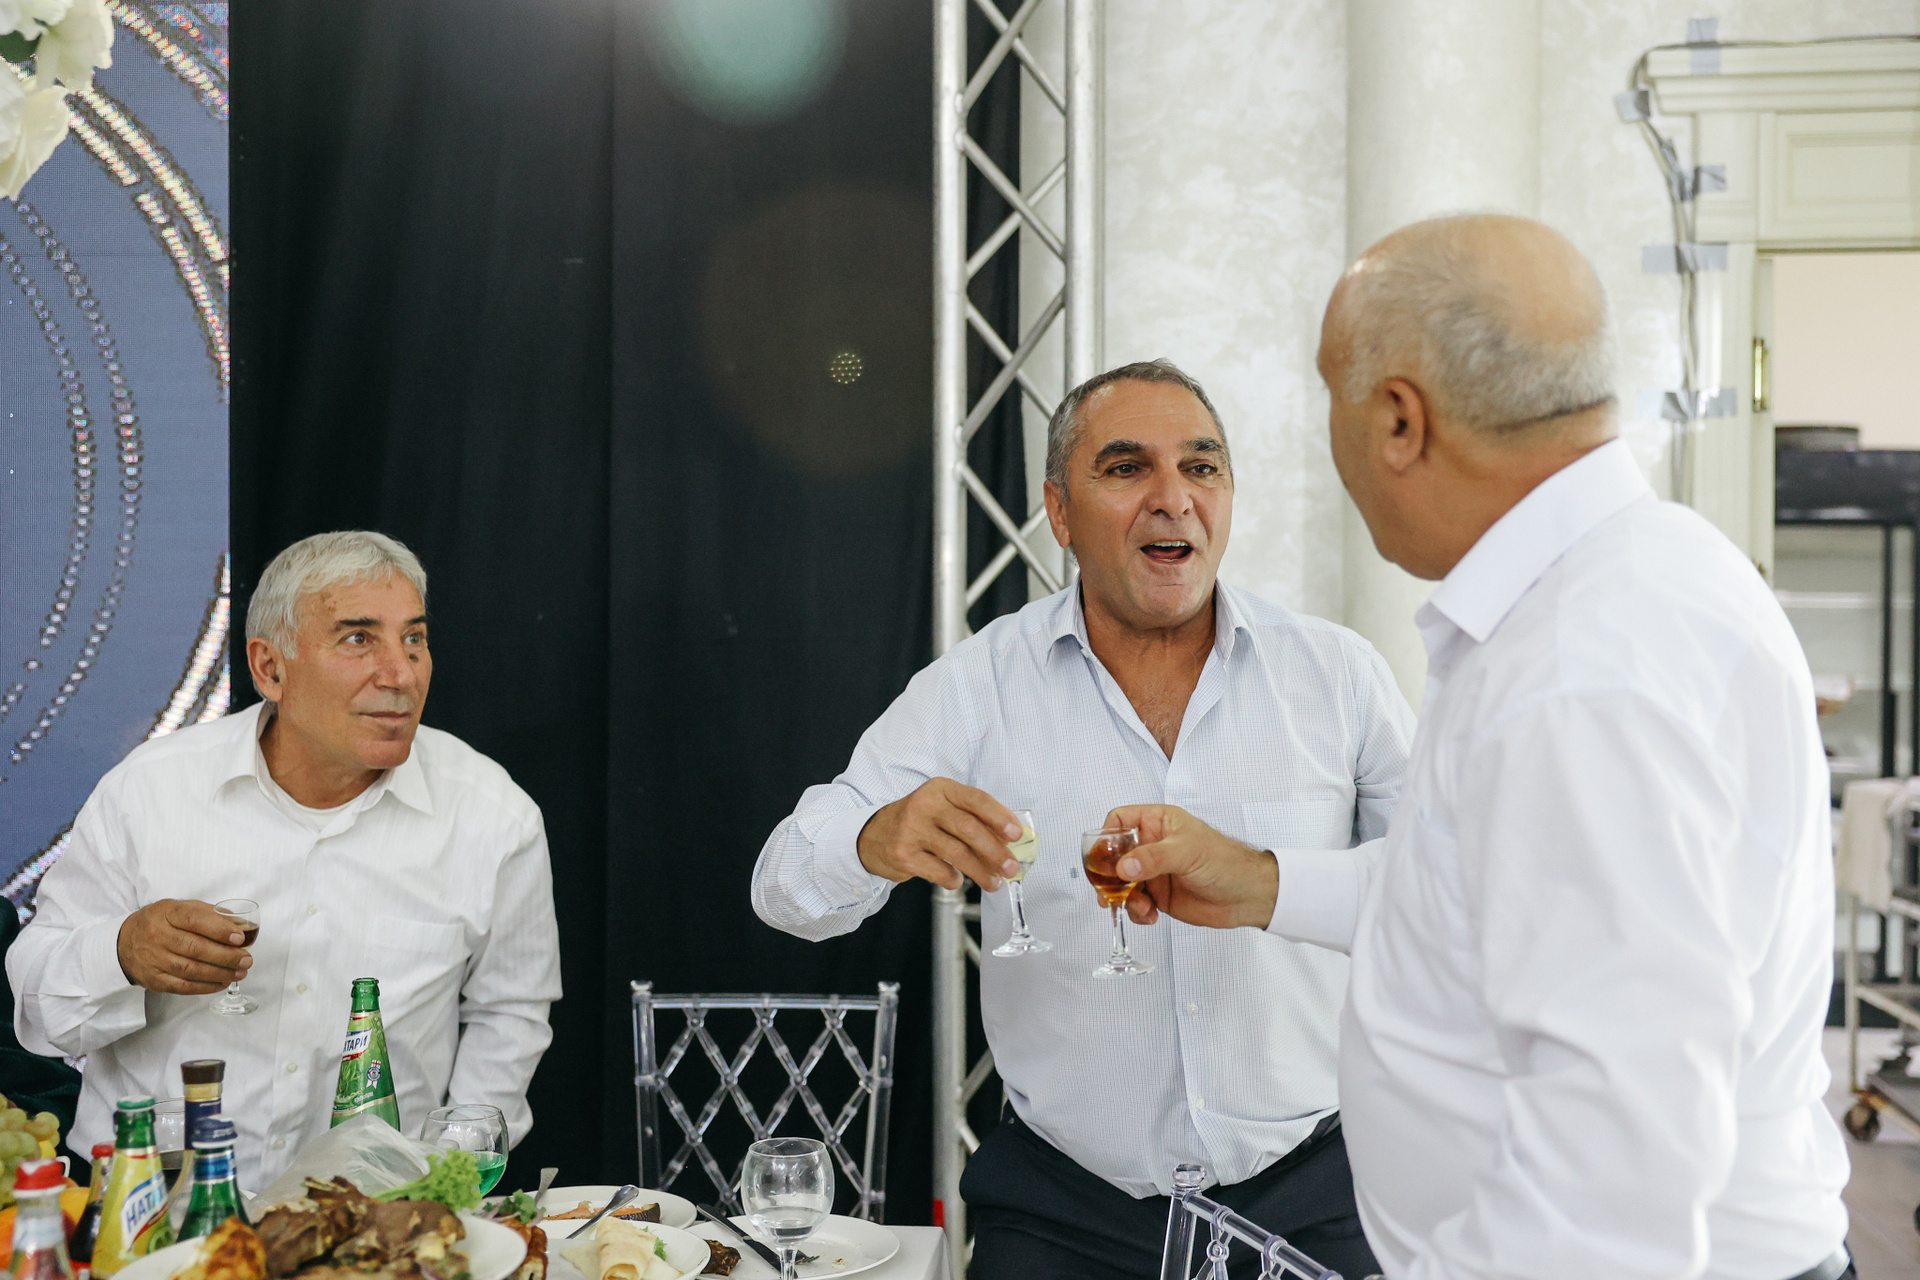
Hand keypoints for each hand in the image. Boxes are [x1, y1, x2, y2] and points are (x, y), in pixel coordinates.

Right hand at [116, 899, 252, 994]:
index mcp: (167, 913)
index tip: (240, 937)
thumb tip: (243, 926)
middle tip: (246, 959)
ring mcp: (153, 960)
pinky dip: (205, 986)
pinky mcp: (153, 979)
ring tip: (240, 972)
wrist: (125, 941)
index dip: (218, 929)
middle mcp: (157, 936)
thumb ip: (212, 914)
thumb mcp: (182, 907)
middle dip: (225, 956)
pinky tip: (222, 982)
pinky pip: (182, 986)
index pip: (194, 920)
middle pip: (194, 948)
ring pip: (190, 970)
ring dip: (220, 973)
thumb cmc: (162, 922)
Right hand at [857, 778, 1024, 892]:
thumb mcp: (942, 807)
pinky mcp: (904, 855)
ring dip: (981, 871)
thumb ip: (972, 818)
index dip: (1000, 817)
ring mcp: (912, 830)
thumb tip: (1009, 840)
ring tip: (994, 882)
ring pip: (958, 854)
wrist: (874, 835)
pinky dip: (954, 880)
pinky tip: (957, 880)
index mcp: (940, 788)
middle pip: (969, 829)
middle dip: (995, 851)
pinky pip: (940, 872)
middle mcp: (925, 805)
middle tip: (1011, 867)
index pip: (976, 799)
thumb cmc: (919, 821)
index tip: (1017, 834)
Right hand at [1103, 804, 1277, 930]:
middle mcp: (1152, 845)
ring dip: (1123, 898)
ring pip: (1121, 883)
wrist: (1247, 895)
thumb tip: (1123, 867)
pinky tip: (1150, 914)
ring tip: (1138, 906)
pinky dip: (1136, 912)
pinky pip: (1134, 903)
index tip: (1102, 857)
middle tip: (1106, 890)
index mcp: (1158, 822)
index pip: (1119, 821)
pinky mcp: (1158, 895)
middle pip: (1114, 855)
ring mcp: (1154, 871)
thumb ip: (1152, 858)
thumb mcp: (1186, 852)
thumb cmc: (1227, 861)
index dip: (1106, 837)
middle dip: (1107, 875)